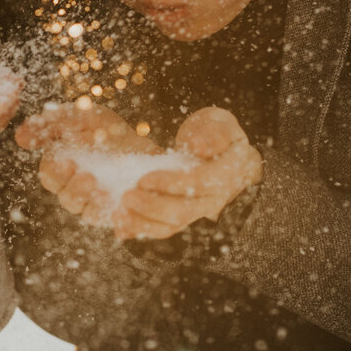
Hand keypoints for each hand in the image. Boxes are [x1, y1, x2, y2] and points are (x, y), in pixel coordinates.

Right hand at [16, 102, 157, 225]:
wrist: (147, 146)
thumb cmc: (109, 131)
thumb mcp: (84, 117)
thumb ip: (51, 124)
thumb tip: (19, 138)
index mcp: (64, 167)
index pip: (50, 176)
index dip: (55, 172)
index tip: (67, 161)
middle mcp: (77, 189)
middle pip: (66, 198)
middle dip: (75, 189)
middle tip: (88, 177)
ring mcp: (97, 203)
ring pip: (87, 212)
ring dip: (93, 202)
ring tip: (103, 187)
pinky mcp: (118, 213)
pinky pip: (114, 222)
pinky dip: (116, 217)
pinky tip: (121, 205)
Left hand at [113, 107, 262, 240]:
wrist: (213, 150)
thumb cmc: (212, 131)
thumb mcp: (217, 122)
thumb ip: (213, 132)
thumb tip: (198, 147)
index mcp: (230, 173)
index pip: (201, 183)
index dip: (172, 183)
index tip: (145, 178)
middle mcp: (217, 198)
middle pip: (185, 210)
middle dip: (153, 206)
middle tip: (126, 196)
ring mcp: (200, 210)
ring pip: (174, 224)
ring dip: (144, 221)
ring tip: (120, 211)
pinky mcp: (185, 216)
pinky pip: (165, 228)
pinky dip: (143, 228)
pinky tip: (122, 225)